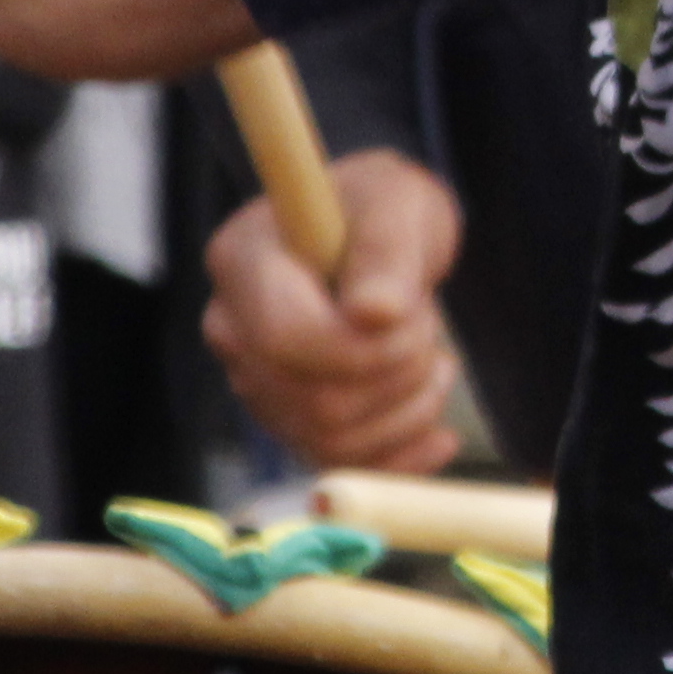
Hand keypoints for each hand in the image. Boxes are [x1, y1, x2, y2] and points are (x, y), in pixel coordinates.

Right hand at [200, 157, 464, 471]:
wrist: (381, 241)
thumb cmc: (382, 208)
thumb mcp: (398, 201)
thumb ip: (386, 249)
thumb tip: (375, 314)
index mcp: (242, 261)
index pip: (287, 337)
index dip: (362, 347)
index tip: (410, 312)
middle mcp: (233, 330)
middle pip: (315, 401)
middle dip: (398, 371)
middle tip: (426, 322)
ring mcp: (256, 384)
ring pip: (333, 441)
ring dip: (410, 409)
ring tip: (435, 357)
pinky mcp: (289, 424)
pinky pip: (342, 471)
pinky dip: (402, 459)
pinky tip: (439, 435)